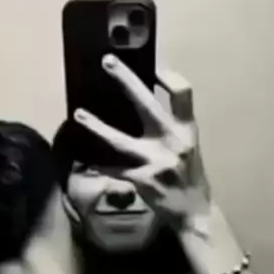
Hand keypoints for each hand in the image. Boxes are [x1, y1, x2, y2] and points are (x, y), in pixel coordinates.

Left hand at [74, 54, 211, 236]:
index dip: (168, 76)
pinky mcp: (142, 181)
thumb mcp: (189, 148)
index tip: (152, 66)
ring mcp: (156, 162)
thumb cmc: (190, 177)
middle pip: (146, 105)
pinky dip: (99, 166)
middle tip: (107, 62)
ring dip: (97, 127)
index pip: (182, 93)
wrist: (194, 211)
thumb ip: (171, 129)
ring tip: (78, 114)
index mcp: (187, 131)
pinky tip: (85, 161)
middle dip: (126, 80)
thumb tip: (142, 107)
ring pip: (120, 140)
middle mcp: (173, 142)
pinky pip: (114, 170)